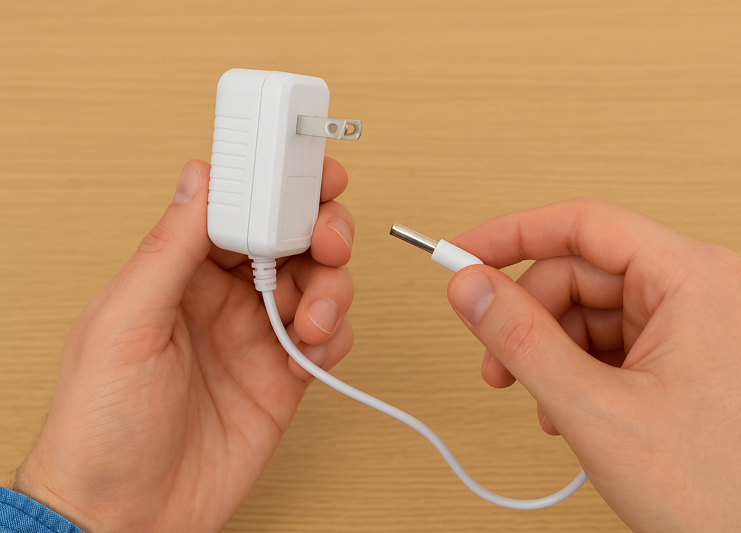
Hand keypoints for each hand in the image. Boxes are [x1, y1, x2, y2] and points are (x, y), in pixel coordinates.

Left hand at [12, 159, 355, 531]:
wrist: (127, 518)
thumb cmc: (101, 428)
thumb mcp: (125, 324)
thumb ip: (168, 249)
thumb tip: (199, 177)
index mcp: (179, 274)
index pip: (237, 209)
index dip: (274, 185)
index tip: (304, 169)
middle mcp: (223, 298)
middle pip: (288, 238)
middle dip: (319, 229)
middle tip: (328, 239)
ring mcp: (257, 336)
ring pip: (318, 283)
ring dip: (332, 289)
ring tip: (313, 318)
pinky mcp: (284, 376)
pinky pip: (329, 337)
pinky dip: (335, 337)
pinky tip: (313, 351)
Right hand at [446, 198, 740, 531]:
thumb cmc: (716, 491)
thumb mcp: (594, 408)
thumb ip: (520, 339)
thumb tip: (471, 289)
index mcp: (691, 278)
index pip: (582, 225)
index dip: (511, 235)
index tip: (463, 254)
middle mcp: (695, 291)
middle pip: (578, 273)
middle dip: (527, 316)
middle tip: (494, 357)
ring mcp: (690, 325)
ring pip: (586, 311)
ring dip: (548, 352)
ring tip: (539, 399)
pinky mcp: (680, 358)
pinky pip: (606, 342)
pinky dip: (573, 371)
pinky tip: (567, 409)